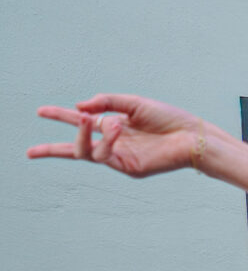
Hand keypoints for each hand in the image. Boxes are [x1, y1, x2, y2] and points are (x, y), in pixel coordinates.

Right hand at [30, 95, 247, 199]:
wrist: (193, 136)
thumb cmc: (169, 119)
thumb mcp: (134, 103)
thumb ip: (106, 102)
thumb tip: (79, 108)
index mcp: (115, 126)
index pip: (82, 122)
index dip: (61, 117)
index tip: (40, 112)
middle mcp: (115, 143)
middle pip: (76, 148)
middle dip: (53, 150)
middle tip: (31, 152)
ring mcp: (121, 158)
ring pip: (87, 153)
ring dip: (83, 135)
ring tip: (90, 119)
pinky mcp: (129, 168)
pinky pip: (107, 155)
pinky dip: (107, 139)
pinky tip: (116, 127)